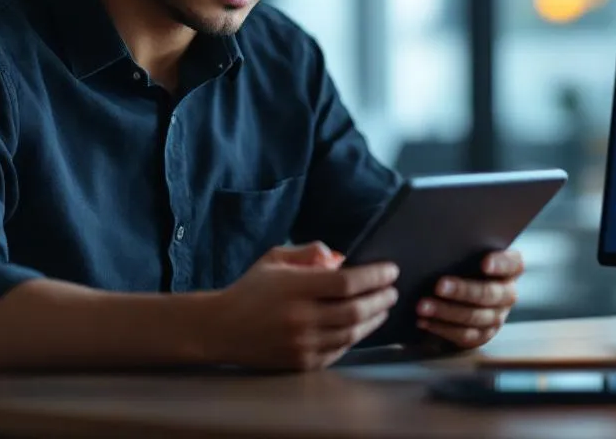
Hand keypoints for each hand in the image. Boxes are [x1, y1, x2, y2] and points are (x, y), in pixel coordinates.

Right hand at [207, 242, 398, 370]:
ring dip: (373, 320)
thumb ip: (308, 252)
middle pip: (356, 310)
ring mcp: (302, 343)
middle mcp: (300, 317)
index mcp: (295, 287)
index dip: (375, 276)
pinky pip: (339, 350)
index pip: (347, 281)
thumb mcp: (275, 259)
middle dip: (381, 299)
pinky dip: (354, 337)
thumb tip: (340, 257)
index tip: (391, 270)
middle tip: (393, 291)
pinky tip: (361, 327)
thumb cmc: (251, 289)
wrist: (222, 328)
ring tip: (383, 308)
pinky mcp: (302, 363)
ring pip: (351, 333)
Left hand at [415, 249, 522, 349]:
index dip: (500, 264)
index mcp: (510, 269)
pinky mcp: (483, 335)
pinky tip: (424, 321)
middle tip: (439, 286)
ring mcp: (497, 317)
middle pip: (490, 294)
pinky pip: (464, 335)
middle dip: (463, 290)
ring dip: (446, 312)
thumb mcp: (467, 254)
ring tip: (423, 306)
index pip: (513, 264)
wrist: (461, 293)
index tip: (484, 263)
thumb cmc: (463, 264)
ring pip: (475, 317)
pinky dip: (442, 328)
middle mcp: (507, 294)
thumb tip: (437, 246)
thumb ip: (462, 251)